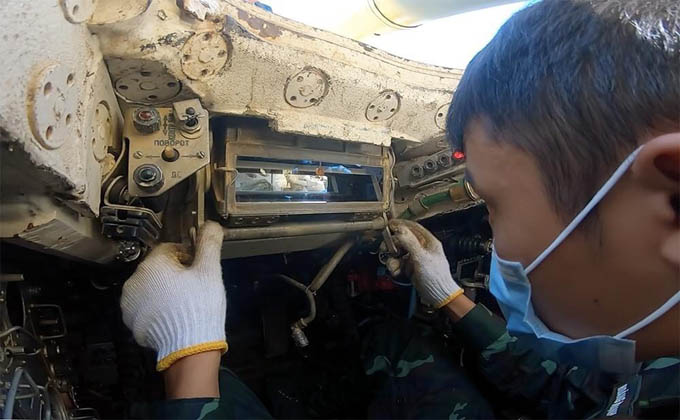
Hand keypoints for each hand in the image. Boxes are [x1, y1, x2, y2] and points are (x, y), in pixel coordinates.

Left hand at [121, 221, 226, 370]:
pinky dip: (156, 308)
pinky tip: (172, 316)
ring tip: (183, 304)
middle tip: (193, 288)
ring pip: (149, 287)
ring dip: (163, 290)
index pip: (168, 249)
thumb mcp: (209, 271)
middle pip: (157, 268)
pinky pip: (144, 307)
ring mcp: (129, 304)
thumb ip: (209, 244)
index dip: (186, 257)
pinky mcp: (131, 323)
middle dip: (173, 274)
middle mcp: (134, 281)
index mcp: (152, 264)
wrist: (189, 348)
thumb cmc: (200, 305)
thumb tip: (211, 224)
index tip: (197, 270)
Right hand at [386, 219, 462, 307]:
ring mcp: (416, 258)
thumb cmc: (435, 276)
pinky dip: (395, 267)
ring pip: (399, 252)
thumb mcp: (422, 258)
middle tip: (385, 248)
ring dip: (393, 258)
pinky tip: (396, 272)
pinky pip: (399, 263)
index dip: (401, 224)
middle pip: (403, 240)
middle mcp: (422, 248)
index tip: (389, 224)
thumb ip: (410, 243)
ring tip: (393, 266)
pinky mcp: (411, 268)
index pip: (413, 227)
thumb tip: (400, 229)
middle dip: (393, 244)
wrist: (438, 296)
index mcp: (429, 242)